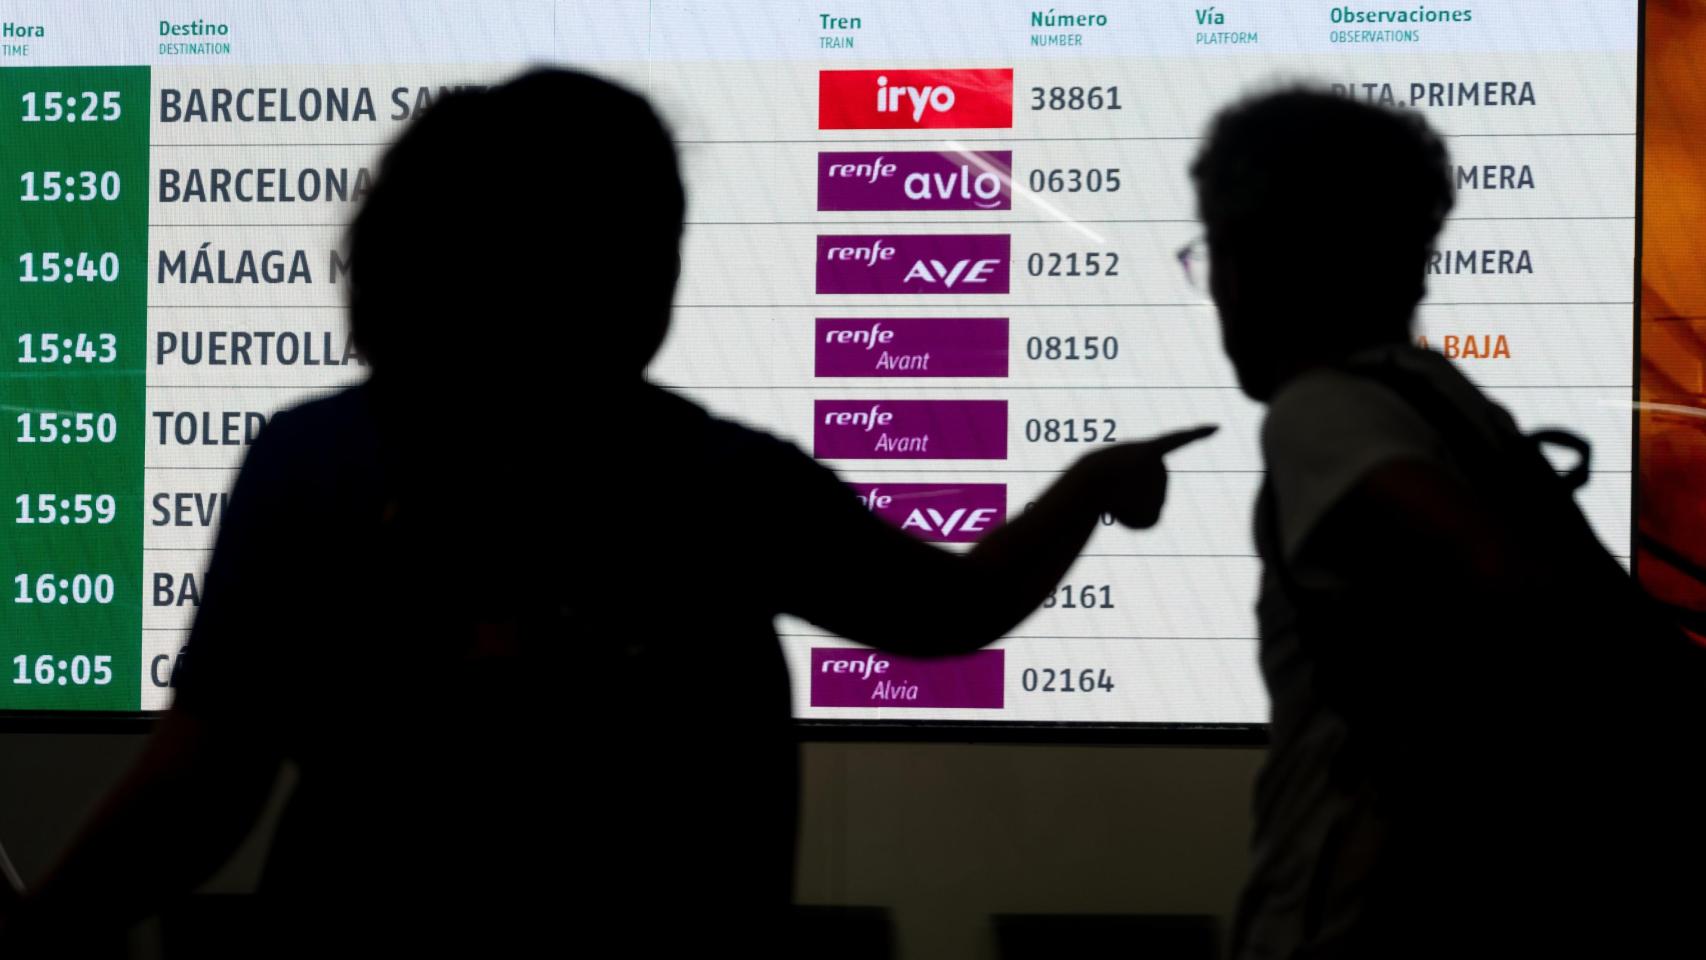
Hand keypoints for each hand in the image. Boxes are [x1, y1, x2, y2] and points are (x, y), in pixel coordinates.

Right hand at [1084, 425, 1217, 528]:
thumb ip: (1123, 490)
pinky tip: (1114, 515)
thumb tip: (1135, 509)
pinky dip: (1132, 522)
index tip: (1218, 428)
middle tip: (1109, 488)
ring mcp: (1161, 485)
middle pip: (1150, 489)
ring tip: (1109, 497)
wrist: (1090, 478)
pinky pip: (1148, 519)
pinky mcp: (1157, 504)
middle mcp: (1161, 466)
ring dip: (1126, 508)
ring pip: (1146, 505)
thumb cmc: (1091, 476)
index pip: (1176, 440)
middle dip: (1130, 494)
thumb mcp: (1102, 477)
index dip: (1198, 433)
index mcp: (1149, 449)